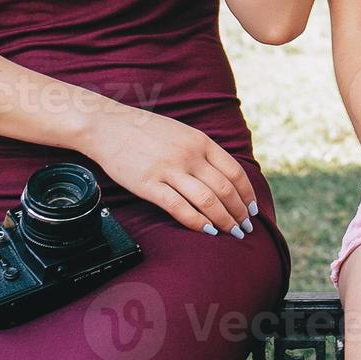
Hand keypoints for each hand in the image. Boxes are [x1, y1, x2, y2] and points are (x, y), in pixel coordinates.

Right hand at [82, 106, 257, 238]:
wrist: (108, 127)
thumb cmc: (146, 132)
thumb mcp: (182, 133)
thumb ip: (202, 151)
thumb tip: (223, 176)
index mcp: (201, 141)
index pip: (234, 172)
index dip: (247, 194)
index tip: (252, 210)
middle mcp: (190, 155)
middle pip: (225, 189)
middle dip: (239, 212)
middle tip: (245, 228)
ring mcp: (169, 170)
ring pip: (207, 200)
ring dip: (224, 220)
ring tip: (231, 233)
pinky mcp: (149, 184)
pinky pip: (179, 208)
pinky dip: (197, 222)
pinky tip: (207, 231)